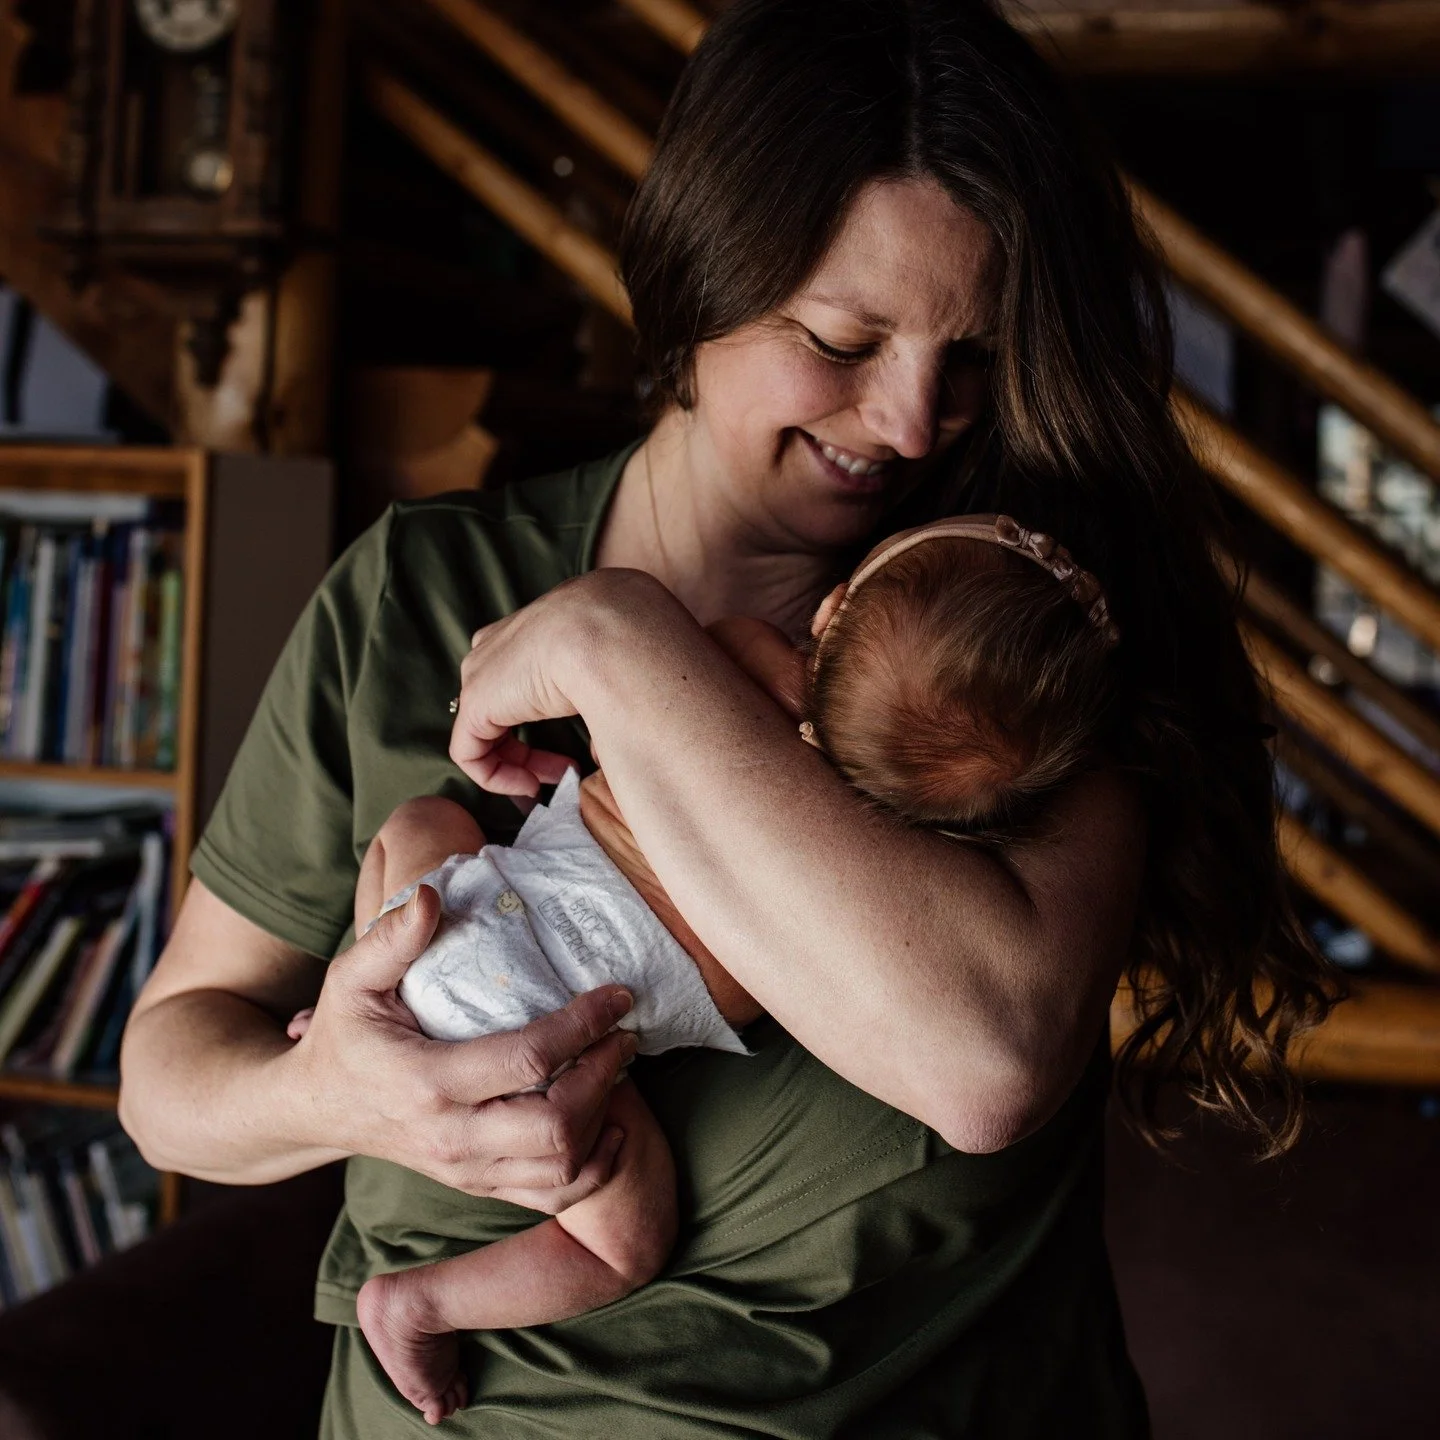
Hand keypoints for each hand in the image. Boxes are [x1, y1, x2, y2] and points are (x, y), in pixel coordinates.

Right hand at [291, 884, 637, 1209]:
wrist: (316, 1111)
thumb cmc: (342, 1034)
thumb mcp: (351, 979)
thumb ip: (391, 938)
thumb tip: (431, 895)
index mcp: (426, 1082)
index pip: (527, 1060)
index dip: (584, 1026)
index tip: (618, 995)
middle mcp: (451, 1136)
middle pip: (556, 1125)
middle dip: (604, 1075)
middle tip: (624, 1033)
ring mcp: (466, 1169)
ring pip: (562, 1166)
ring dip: (605, 1117)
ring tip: (618, 1069)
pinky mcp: (478, 1185)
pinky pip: (552, 1196)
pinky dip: (594, 1168)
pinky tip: (612, 1127)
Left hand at [450, 569, 679, 795]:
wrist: (612, 630)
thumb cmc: (630, 643)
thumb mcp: (619, 661)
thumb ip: (608, 690)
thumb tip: (615, 729)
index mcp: (535, 626)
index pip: (521, 675)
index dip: (546, 716)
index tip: (577, 740)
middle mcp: (500, 643)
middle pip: (500, 701)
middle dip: (530, 745)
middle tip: (567, 770)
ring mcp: (482, 670)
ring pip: (485, 728)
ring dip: (519, 762)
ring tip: (552, 782)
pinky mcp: (475, 702)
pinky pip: (470, 752)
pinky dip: (496, 777)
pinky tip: (531, 786)